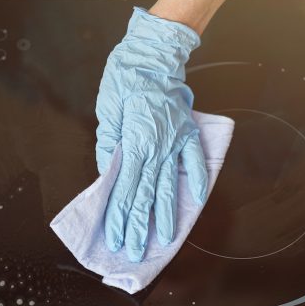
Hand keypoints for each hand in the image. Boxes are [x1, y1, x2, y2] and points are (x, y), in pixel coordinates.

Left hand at [96, 7, 207, 262]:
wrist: (153, 53)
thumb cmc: (125, 80)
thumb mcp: (107, 113)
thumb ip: (109, 145)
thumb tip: (108, 172)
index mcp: (134, 144)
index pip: (125, 191)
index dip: (120, 218)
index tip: (116, 240)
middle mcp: (156, 149)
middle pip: (146, 196)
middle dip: (140, 228)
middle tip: (136, 252)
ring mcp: (175, 143)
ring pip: (169, 187)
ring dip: (166, 216)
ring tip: (166, 240)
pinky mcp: (189, 133)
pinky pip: (195, 161)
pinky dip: (197, 180)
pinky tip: (197, 201)